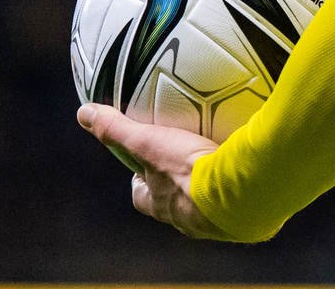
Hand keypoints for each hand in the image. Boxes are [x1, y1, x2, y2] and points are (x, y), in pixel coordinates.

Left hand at [76, 102, 234, 240]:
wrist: (242, 192)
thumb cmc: (188, 172)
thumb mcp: (148, 143)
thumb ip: (118, 129)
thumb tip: (84, 113)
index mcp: (161, 204)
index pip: (141, 195)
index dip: (140, 179)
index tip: (143, 164)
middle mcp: (185, 218)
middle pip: (173, 203)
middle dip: (174, 186)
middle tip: (185, 161)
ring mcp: (215, 221)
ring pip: (207, 205)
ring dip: (210, 189)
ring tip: (221, 163)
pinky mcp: (245, 217)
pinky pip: (240, 199)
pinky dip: (241, 186)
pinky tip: (250, 168)